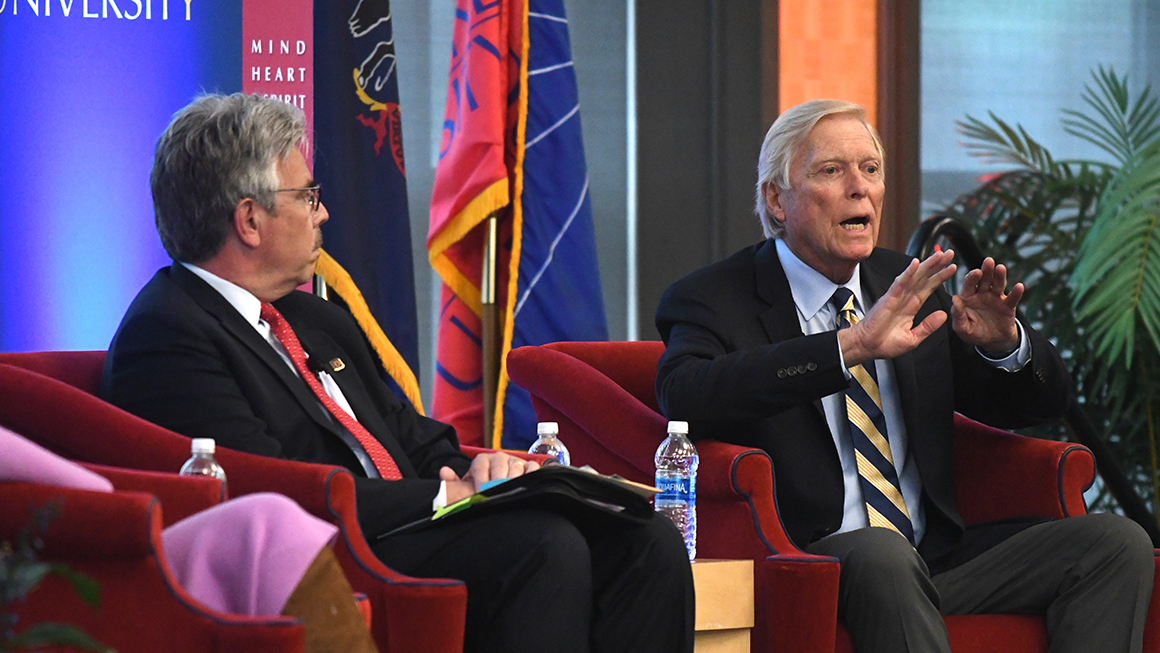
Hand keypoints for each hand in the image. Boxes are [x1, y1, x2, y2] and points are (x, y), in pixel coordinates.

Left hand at [439, 452, 541, 503]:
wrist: (498, 495)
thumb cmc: (480, 493)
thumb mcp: (465, 490)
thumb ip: (453, 484)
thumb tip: (444, 471)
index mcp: (482, 461)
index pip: (481, 465)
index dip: (481, 480)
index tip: (481, 492)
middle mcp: (499, 458)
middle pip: (500, 464)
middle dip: (498, 480)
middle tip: (497, 492)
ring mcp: (515, 462)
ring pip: (516, 466)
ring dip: (514, 479)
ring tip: (510, 491)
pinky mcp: (530, 467)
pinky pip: (532, 467)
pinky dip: (531, 475)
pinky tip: (526, 485)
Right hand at [838, 250, 957, 367]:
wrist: (867, 347)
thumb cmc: (885, 343)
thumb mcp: (913, 338)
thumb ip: (928, 326)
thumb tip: (943, 315)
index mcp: (912, 306)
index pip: (929, 287)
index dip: (941, 277)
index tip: (953, 268)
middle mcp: (905, 298)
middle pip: (924, 277)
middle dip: (937, 265)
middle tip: (950, 253)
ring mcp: (897, 296)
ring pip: (915, 277)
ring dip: (927, 265)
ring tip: (940, 255)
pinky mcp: (888, 298)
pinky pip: (900, 283)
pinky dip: (908, 273)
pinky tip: (916, 263)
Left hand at [951, 257, 1021, 352]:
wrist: (992, 341)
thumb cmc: (973, 333)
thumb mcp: (962, 327)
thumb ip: (958, 314)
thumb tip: (954, 298)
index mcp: (968, 297)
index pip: (969, 284)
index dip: (972, 277)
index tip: (976, 272)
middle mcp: (981, 294)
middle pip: (984, 279)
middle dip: (986, 270)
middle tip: (988, 261)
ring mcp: (995, 298)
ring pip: (998, 284)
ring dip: (1000, 276)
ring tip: (1001, 268)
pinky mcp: (1008, 306)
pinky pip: (1012, 298)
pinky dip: (1016, 292)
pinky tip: (1019, 286)